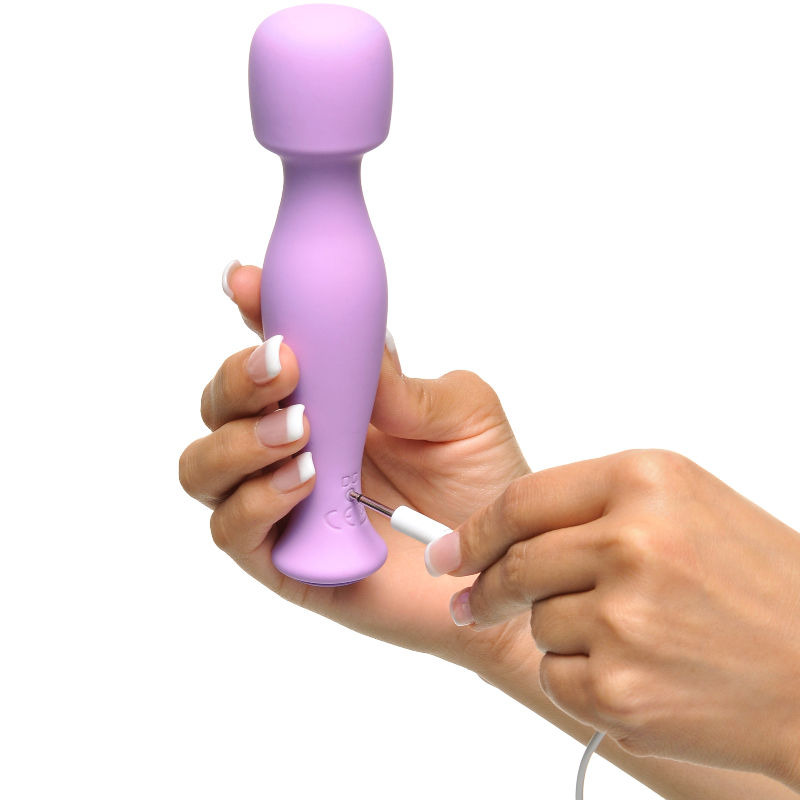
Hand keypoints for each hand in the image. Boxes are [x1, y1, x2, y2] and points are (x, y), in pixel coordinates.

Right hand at [179, 262, 530, 669]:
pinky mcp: (283, 561)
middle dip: (239, 378)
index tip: (247, 281)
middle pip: (219, 404)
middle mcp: (295, 448)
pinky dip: (255, 500)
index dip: (254, 311)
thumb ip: (404, 384)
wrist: (502, 565)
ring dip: (239, 440)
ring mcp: (282, 505)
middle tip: (287, 368)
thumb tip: (357, 348)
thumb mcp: (461, 415)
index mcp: (333, 401)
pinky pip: (230, 531)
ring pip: (203, 465)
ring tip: (302, 431)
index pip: (273, 353)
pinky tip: (304, 483)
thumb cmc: (484, 484)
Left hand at [426, 449, 799, 787]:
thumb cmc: (759, 585)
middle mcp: (631, 542)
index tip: (450, 549)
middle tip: (478, 599)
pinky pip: (556, 675)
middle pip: (515, 563)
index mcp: (645, 480)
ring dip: (560, 631)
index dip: (475, 529)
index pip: (521, 500)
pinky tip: (635, 670)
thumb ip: (595, 505)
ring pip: (536, 621)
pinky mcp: (619, 688)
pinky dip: (579, 677)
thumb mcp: (685, 506)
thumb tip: (503, 528)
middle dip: (490, 585)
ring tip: (630, 634)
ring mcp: (623, 618)